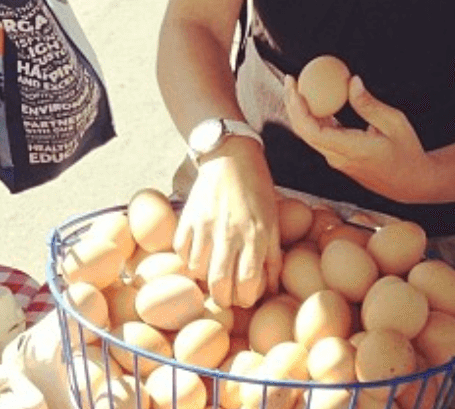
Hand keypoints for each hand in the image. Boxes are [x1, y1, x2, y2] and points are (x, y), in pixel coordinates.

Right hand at [173, 140, 280, 308]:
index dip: (245, 299)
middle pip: (219, 283)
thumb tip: (273, 289)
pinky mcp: (188, 217)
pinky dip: (186, 258)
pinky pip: (181, 249)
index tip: (245, 298)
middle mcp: (229, 233)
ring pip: (197, 269)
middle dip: (222, 298)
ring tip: (211, 274)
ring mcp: (205, 225)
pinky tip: (196, 255)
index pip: (247, 284)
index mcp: (255, 235)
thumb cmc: (257, 189)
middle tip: (226, 296)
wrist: (231, 157)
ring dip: (204, 278)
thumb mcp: (273, 221)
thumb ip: (273, 257)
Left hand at [285, 75, 433, 203]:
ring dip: (299, 111)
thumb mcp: (395, 123)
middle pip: (304, 131)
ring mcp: (337, 160)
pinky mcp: (339, 159)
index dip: (298, 109)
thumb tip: (352, 82)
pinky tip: (314, 101)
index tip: (295, 87)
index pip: (312, 132)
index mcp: (351, 150)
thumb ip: (369, 104)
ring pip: (309, 135)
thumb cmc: (408, 152)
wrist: (413, 183)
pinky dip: (312, 118)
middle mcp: (339, 158)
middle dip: (292, 104)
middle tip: (291, 80)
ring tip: (298, 86)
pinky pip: (319, 137)